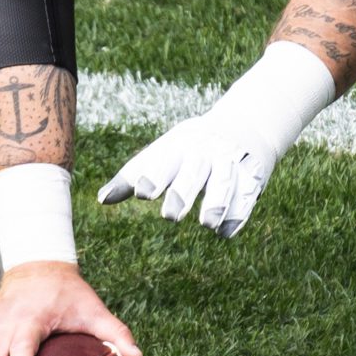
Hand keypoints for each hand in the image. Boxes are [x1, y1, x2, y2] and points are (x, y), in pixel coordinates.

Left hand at [98, 107, 284, 237]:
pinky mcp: (253, 177)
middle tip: (170, 215)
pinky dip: (237, 214)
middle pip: (195, 170)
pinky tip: (225, 232)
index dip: (154, 175)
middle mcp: (206, 151)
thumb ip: (134, 175)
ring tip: (206, 223)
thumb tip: (101, 200)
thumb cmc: (193, 145)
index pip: (165, 159)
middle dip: (184, 191)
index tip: (143, 192)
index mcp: (180, 144)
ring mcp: (232, 162)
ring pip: (225, 182)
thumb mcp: (166, 152)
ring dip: (217, 202)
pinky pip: (247, 196)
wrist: (248, 123)